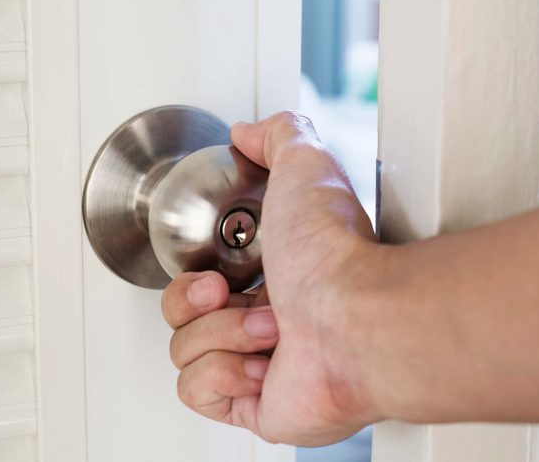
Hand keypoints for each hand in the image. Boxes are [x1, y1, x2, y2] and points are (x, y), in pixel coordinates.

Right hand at [161, 112, 378, 445]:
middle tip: (228, 293)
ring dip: (222, 334)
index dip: (192, 277)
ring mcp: (260, 366)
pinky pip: (198, 393)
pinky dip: (222, 374)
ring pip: (185, 354)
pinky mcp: (256, 406)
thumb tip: (247, 133)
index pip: (203, 282)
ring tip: (269, 327)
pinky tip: (262, 364)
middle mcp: (266, 322)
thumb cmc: (333, 253)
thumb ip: (278, 136)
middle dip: (196, 302)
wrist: (355, 317)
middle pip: (183, 319)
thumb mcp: (305, 165)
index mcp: (272, 278)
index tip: (215, 270)